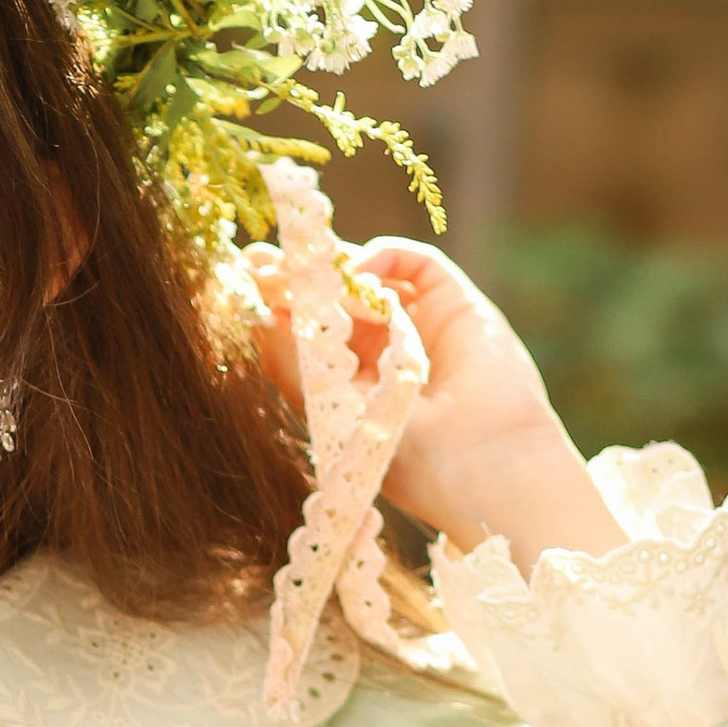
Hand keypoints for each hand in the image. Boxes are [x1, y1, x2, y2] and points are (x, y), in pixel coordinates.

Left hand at [246, 233, 624, 568]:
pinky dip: (377, 257)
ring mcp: (423, 322)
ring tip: (300, 271)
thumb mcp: (334, 410)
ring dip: (330, 267)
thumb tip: (257, 311)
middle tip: (257, 261)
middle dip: (296, 275)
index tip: (243, 285)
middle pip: (334, 294)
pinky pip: (410, 261)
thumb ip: (293, 362)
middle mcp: (388, 348)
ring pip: (368, 273)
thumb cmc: (409, 459)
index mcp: (356, 382)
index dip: (278, 306)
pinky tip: (353, 276)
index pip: (311, 329)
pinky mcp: (456, 302)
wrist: (484, 470)